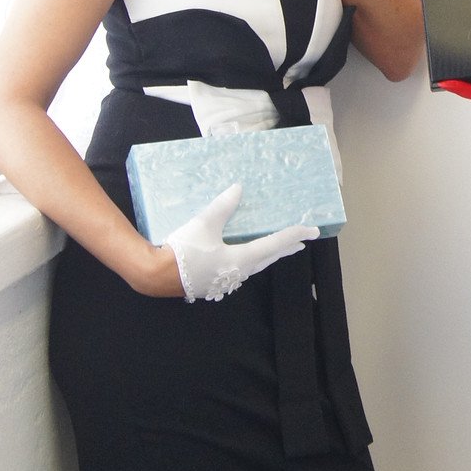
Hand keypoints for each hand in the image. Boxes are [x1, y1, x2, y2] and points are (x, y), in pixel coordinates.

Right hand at [164, 183, 318, 302]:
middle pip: (269, 258)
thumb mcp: (204, 224)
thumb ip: (223, 206)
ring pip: (256, 266)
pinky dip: (252, 261)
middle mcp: (239, 272)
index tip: (313, 231)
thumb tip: (238, 188)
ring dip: (269, 255)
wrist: (157, 276)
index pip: (275, 243)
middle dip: (286, 248)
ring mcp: (227, 280)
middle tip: (302, 241)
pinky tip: (246, 258)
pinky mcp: (215, 282)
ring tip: (278, 249)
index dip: (294, 234)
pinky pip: (242, 270)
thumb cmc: (183, 251)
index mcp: (242, 258)